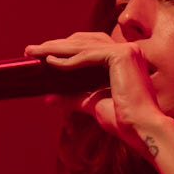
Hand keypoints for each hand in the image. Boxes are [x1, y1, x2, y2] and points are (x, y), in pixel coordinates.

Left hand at [23, 27, 171, 160]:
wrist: (142, 130)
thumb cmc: (124, 121)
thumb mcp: (92, 104)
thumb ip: (73, 97)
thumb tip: (49, 97)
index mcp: (124, 59)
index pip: (89, 47)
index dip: (65, 48)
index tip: (42, 55)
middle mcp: (127, 50)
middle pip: (84, 42)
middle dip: (55, 46)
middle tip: (31, 50)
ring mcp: (126, 50)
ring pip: (83, 46)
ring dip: (56, 49)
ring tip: (34, 52)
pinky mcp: (122, 56)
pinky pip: (88, 56)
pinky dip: (68, 60)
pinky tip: (50, 63)